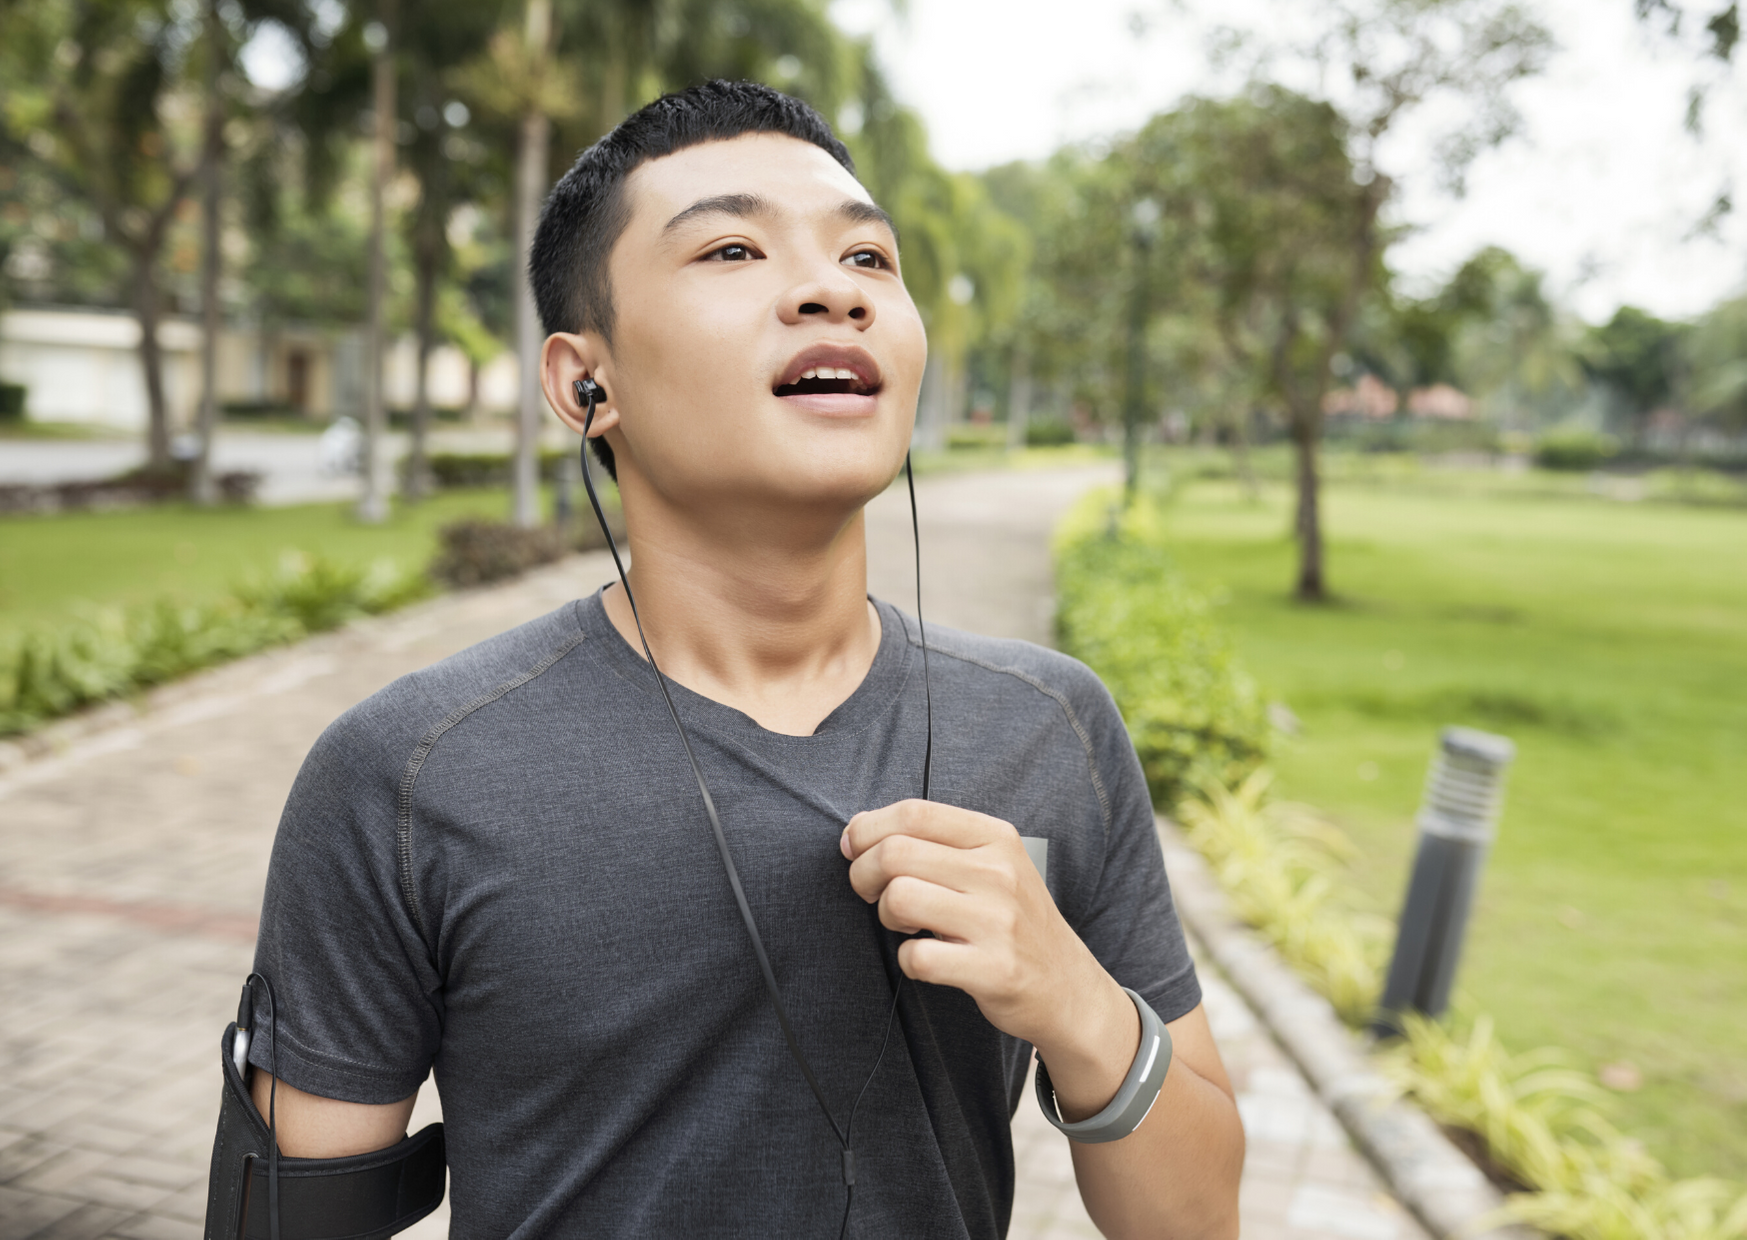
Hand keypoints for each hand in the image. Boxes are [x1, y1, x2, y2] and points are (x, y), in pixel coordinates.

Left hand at [841, 799, 1137, 1118]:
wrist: (1068, 987)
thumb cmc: (1013, 920)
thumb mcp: (992, 865)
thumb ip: (934, 842)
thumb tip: (858, 830)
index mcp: (995, 837)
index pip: (913, 812)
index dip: (868, 829)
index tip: (854, 850)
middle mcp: (999, 872)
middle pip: (895, 852)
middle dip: (863, 874)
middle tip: (871, 894)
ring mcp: (999, 921)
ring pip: (900, 898)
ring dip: (886, 915)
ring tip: (906, 926)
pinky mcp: (994, 969)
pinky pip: (918, 957)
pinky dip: (908, 960)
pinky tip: (926, 959)